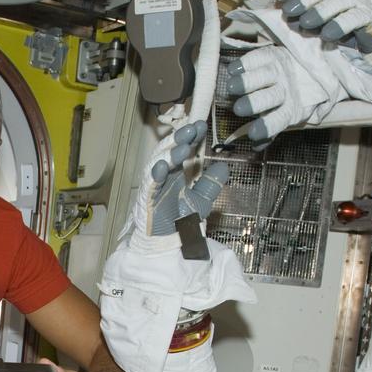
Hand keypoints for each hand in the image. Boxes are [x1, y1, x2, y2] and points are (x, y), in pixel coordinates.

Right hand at [150, 121, 228, 236]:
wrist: (168, 245)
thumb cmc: (179, 222)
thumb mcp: (201, 200)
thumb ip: (211, 183)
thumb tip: (224, 166)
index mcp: (175, 173)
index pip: (182, 150)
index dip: (191, 138)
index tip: (202, 126)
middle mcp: (164, 176)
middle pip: (169, 152)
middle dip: (179, 139)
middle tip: (192, 128)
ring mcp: (154, 187)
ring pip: (158, 164)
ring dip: (170, 154)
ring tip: (183, 145)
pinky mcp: (147, 200)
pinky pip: (150, 185)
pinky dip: (155, 175)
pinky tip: (162, 165)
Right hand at [226, 45, 338, 144]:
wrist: (310, 67)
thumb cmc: (291, 97)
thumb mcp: (287, 115)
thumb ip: (271, 131)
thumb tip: (256, 148)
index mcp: (290, 110)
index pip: (278, 120)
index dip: (267, 128)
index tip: (253, 135)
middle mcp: (286, 90)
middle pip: (271, 97)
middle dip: (254, 103)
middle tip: (239, 109)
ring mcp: (279, 70)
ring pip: (265, 76)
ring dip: (247, 82)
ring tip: (232, 86)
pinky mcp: (273, 54)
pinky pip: (259, 57)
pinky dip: (245, 63)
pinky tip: (233, 70)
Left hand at [274, 0, 371, 51]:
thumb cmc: (343, 20)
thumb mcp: (322, 11)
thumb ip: (304, 9)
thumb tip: (282, 11)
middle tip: (289, 9)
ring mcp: (360, 1)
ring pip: (339, 3)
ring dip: (321, 12)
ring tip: (306, 22)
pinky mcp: (369, 18)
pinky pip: (354, 19)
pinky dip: (341, 25)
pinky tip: (329, 33)